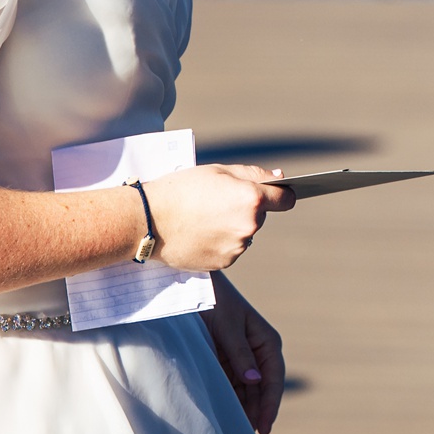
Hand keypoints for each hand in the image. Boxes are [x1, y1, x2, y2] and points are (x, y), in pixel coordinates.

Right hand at [144, 164, 293, 271]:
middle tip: (216, 201)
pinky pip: (230, 250)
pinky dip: (220, 243)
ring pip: (244, 234)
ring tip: (203, 218)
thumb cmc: (182, 188)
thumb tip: (280, 179)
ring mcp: (237, 247)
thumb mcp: (218, 170)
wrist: (148, 220)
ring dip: (232, 227)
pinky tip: (200, 233)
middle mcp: (249, 226)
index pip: (285, 199)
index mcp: (252, 199)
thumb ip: (254, 174)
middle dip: (246, 209)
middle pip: (260, 217)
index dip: (281, 195)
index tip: (275, 194)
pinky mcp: (224, 263)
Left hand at [200, 272, 286, 433]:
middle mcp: (258, 353)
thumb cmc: (213, 300)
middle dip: (256, 412)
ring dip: (243, 409)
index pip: (273, 379)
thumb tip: (255, 381)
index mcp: (267, 342)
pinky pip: (231, 386)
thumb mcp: (227, 326)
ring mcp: (242, 359)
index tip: (264, 427)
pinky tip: (223, 415)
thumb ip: (240, 353)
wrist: (191, 286)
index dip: (270, 404)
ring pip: (247, 392)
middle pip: (261, 390)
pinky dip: (229, 400)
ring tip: (234, 431)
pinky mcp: (225, 362)